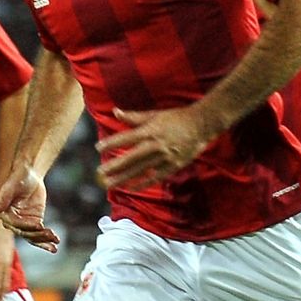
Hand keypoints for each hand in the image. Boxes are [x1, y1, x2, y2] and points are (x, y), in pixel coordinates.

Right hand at [0, 163, 59, 251]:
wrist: (30, 175)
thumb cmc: (18, 178)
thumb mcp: (11, 187)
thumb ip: (3, 199)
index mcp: (4, 214)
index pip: (16, 223)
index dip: (27, 225)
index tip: (40, 225)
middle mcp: (13, 221)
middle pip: (25, 233)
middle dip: (38, 235)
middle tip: (51, 235)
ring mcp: (24, 223)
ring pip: (33, 237)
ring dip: (44, 241)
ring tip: (55, 242)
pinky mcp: (34, 222)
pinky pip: (40, 234)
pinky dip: (47, 239)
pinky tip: (56, 243)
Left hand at [95, 105, 214, 190]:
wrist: (202, 125)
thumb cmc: (177, 117)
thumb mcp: (155, 114)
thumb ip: (134, 117)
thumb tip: (115, 111)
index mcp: (150, 130)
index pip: (126, 138)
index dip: (112, 143)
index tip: (98, 148)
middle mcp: (156, 145)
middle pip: (131, 158)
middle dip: (114, 166)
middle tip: (100, 173)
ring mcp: (165, 157)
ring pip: (141, 170)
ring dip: (124, 178)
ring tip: (110, 184)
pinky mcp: (173, 165)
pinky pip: (156, 177)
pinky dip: (143, 183)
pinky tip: (131, 188)